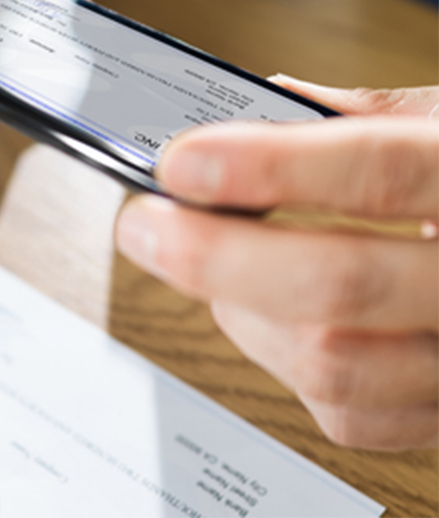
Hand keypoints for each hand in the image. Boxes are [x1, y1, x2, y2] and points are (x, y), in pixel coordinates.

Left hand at [116, 78, 437, 449]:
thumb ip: (352, 119)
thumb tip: (246, 112)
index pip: (380, 172)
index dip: (269, 167)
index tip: (180, 162)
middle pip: (339, 288)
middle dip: (215, 258)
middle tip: (143, 226)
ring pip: (332, 366)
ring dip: (240, 312)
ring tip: (206, 265)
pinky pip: (348, 412)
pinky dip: (282, 361)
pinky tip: (267, 316)